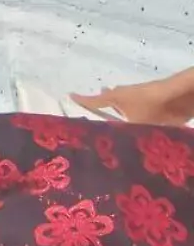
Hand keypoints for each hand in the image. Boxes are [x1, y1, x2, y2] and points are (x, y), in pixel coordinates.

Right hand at [72, 72, 193, 126]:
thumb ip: (121, 134)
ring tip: (112, 127)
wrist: (176, 97)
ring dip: (119, 115)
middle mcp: (124, 97)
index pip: (94, 100)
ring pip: (124, 108)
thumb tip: (107, 149)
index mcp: (115, 97)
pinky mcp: (153, 108)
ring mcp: (139, 101)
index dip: (82, 101)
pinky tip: (134, 134)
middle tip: (93, 116)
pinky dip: (134, 122)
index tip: (69, 96)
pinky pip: (138, 115)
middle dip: (102, 107)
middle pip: (109, 101)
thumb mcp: (133, 123)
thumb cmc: (149, 106)